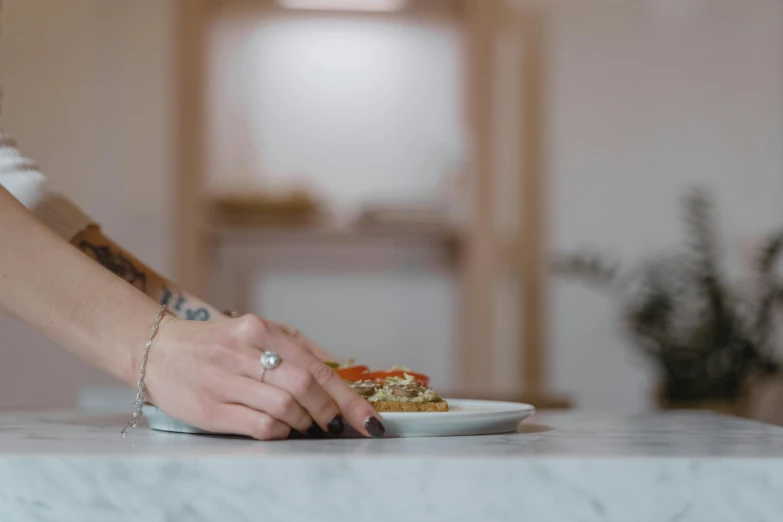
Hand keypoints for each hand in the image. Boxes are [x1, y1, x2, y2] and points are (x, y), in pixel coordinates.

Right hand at [143, 314, 384, 439]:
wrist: (157, 351)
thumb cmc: (217, 344)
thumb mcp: (258, 332)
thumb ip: (300, 347)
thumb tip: (341, 368)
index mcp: (259, 330)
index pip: (315, 367)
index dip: (348, 397)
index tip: (369, 419)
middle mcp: (242, 352)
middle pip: (303, 386)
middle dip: (329, 411)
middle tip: (334, 423)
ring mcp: (223, 381)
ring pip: (284, 409)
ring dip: (306, 422)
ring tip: (307, 424)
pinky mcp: (209, 409)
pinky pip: (260, 426)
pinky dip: (281, 431)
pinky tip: (281, 428)